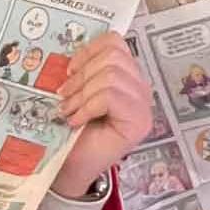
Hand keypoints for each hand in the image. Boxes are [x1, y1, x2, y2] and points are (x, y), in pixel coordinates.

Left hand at [51, 33, 153, 198]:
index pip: (115, 42)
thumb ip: (85, 69)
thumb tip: (72, 55)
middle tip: (65, 96)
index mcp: (127, 75)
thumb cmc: (75, 131)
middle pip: (113, 57)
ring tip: (70, 110)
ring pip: (111, 76)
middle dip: (82, 75)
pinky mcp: (139, 122)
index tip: (70, 70)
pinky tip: (77, 121)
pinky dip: (87, 107)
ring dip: (82, 93)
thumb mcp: (78, 91)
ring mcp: (143, 106)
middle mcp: (140, 88)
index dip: (88, 51)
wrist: (72, 167)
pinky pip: (110, 96)